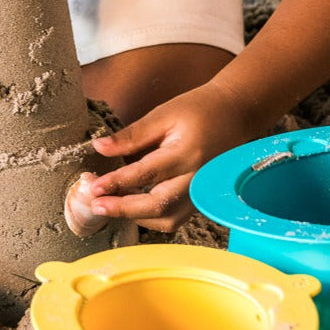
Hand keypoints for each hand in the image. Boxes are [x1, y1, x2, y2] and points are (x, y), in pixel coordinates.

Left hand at [88, 82, 260, 231]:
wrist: (237, 114)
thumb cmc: (200, 109)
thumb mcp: (164, 114)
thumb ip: (132, 135)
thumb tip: (100, 148)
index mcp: (187, 153)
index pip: (146, 174)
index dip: (117, 183)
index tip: (93, 187)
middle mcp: (197, 178)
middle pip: (157, 205)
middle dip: (123, 209)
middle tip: (95, 205)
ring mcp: (202, 192)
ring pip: (167, 219)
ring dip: (136, 217)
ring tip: (110, 206)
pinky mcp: (201, 199)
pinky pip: (175, 218)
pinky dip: (152, 218)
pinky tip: (132, 206)